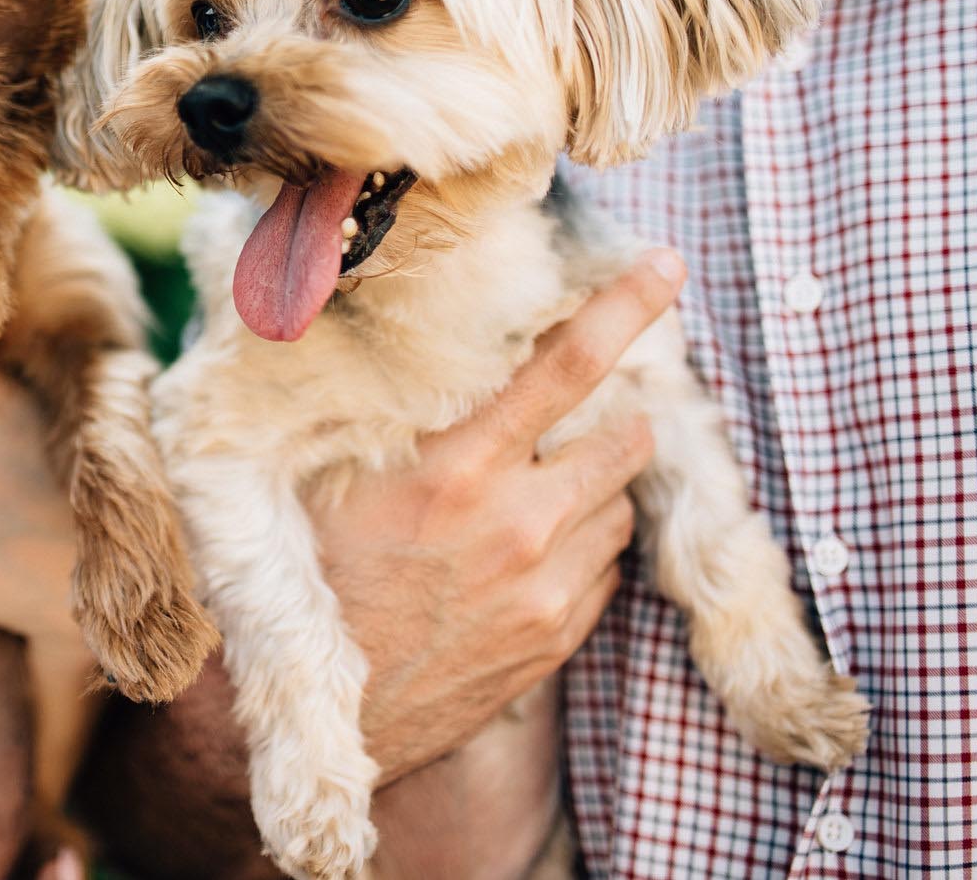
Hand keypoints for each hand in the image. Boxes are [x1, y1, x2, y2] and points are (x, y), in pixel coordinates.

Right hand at [312, 249, 682, 781]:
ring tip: (538, 487)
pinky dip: (585, 545)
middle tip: (589, 404)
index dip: (624, 306)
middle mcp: (516, 524)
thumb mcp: (329, 475)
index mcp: (456, 467)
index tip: (665, 265)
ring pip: (619, 505)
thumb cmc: (311, 575)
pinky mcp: (556, 638)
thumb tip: (420, 338)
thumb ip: (388, 411)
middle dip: (615, 412)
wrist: (322, 710)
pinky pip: (607, 569)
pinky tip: (528, 549)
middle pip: (621, 437)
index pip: (565, 365)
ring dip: (597, 483)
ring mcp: (545, 588)